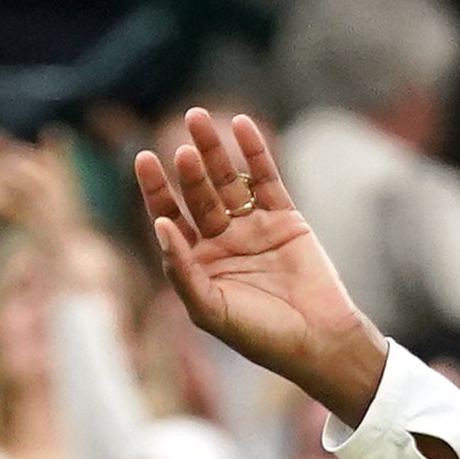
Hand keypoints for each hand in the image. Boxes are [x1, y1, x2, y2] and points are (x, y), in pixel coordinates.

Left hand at [133, 110, 385, 431]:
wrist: (316, 339)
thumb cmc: (258, 334)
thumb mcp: (209, 308)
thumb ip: (181, 270)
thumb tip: (159, 227)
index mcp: (196, 264)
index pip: (169, 217)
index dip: (156, 189)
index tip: (143, 159)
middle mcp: (220, 242)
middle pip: (197, 194)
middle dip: (187, 166)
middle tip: (178, 139)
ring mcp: (252, 227)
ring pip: (228, 180)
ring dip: (214, 150)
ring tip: (198, 119)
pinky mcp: (284, 218)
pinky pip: (266, 178)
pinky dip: (255, 152)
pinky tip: (242, 126)